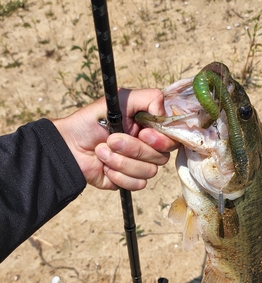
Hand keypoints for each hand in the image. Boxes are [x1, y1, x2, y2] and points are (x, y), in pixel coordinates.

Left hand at [52, 88, 176, 190]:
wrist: (68, 146)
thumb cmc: (91, 121)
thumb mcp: (120, 99)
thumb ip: (149, 98)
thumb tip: (165, 113)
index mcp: (149, 128)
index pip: (172, 139)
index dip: (160, 139)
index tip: (143, 134)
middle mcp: (148, 148)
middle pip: (161, 157)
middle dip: (133, 149)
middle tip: (111, 139)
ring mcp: (139, 166)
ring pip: (149, 172)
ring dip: (121, 161)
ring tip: (102, 151)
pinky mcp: (128, 181)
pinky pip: (137, 184)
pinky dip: (118, 175)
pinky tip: (104, 167)